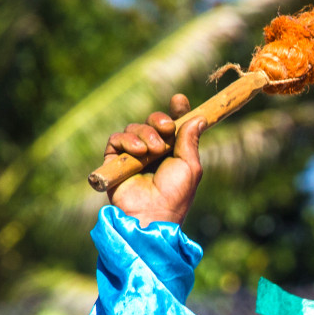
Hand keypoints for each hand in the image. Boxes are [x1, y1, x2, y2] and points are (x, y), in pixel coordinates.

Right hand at [104, 94, 204, 225]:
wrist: (152, 214)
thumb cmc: (175, 194)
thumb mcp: (190, 166)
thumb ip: (190, 140)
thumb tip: (199, 117)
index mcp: (172, 153)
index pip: (172, 125)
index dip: (176, 111)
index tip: (179, 100)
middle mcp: (152, 152)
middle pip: (152, 122)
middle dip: (158, 120)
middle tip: (166, 129)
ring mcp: (133, 156)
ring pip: (134, 128)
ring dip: (145, 134)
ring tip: (152, 151)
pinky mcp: (114, 161)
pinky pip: (116, 139)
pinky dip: (127, 141)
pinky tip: (138, 152)